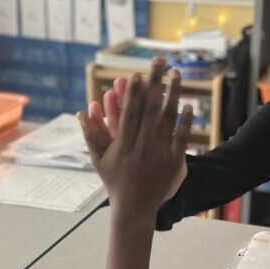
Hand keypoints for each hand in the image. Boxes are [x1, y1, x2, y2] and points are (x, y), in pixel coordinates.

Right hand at [78, 58, 191, 212]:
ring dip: (173, 94)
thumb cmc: (115, 181)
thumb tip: (81, 111)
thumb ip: (91, 135)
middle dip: (155, 82)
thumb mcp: (98, 160)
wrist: (136, 208)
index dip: (133, 93)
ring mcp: (160, 154)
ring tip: (176, 73)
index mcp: (123, 145)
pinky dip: (185, 121)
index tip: (136, 73)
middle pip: (151, 109)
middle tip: (159, 60)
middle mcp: (142, 147)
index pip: (130, 114)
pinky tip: (188, 105)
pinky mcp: (174, 161)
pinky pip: (182, 137)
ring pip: (168, 119)